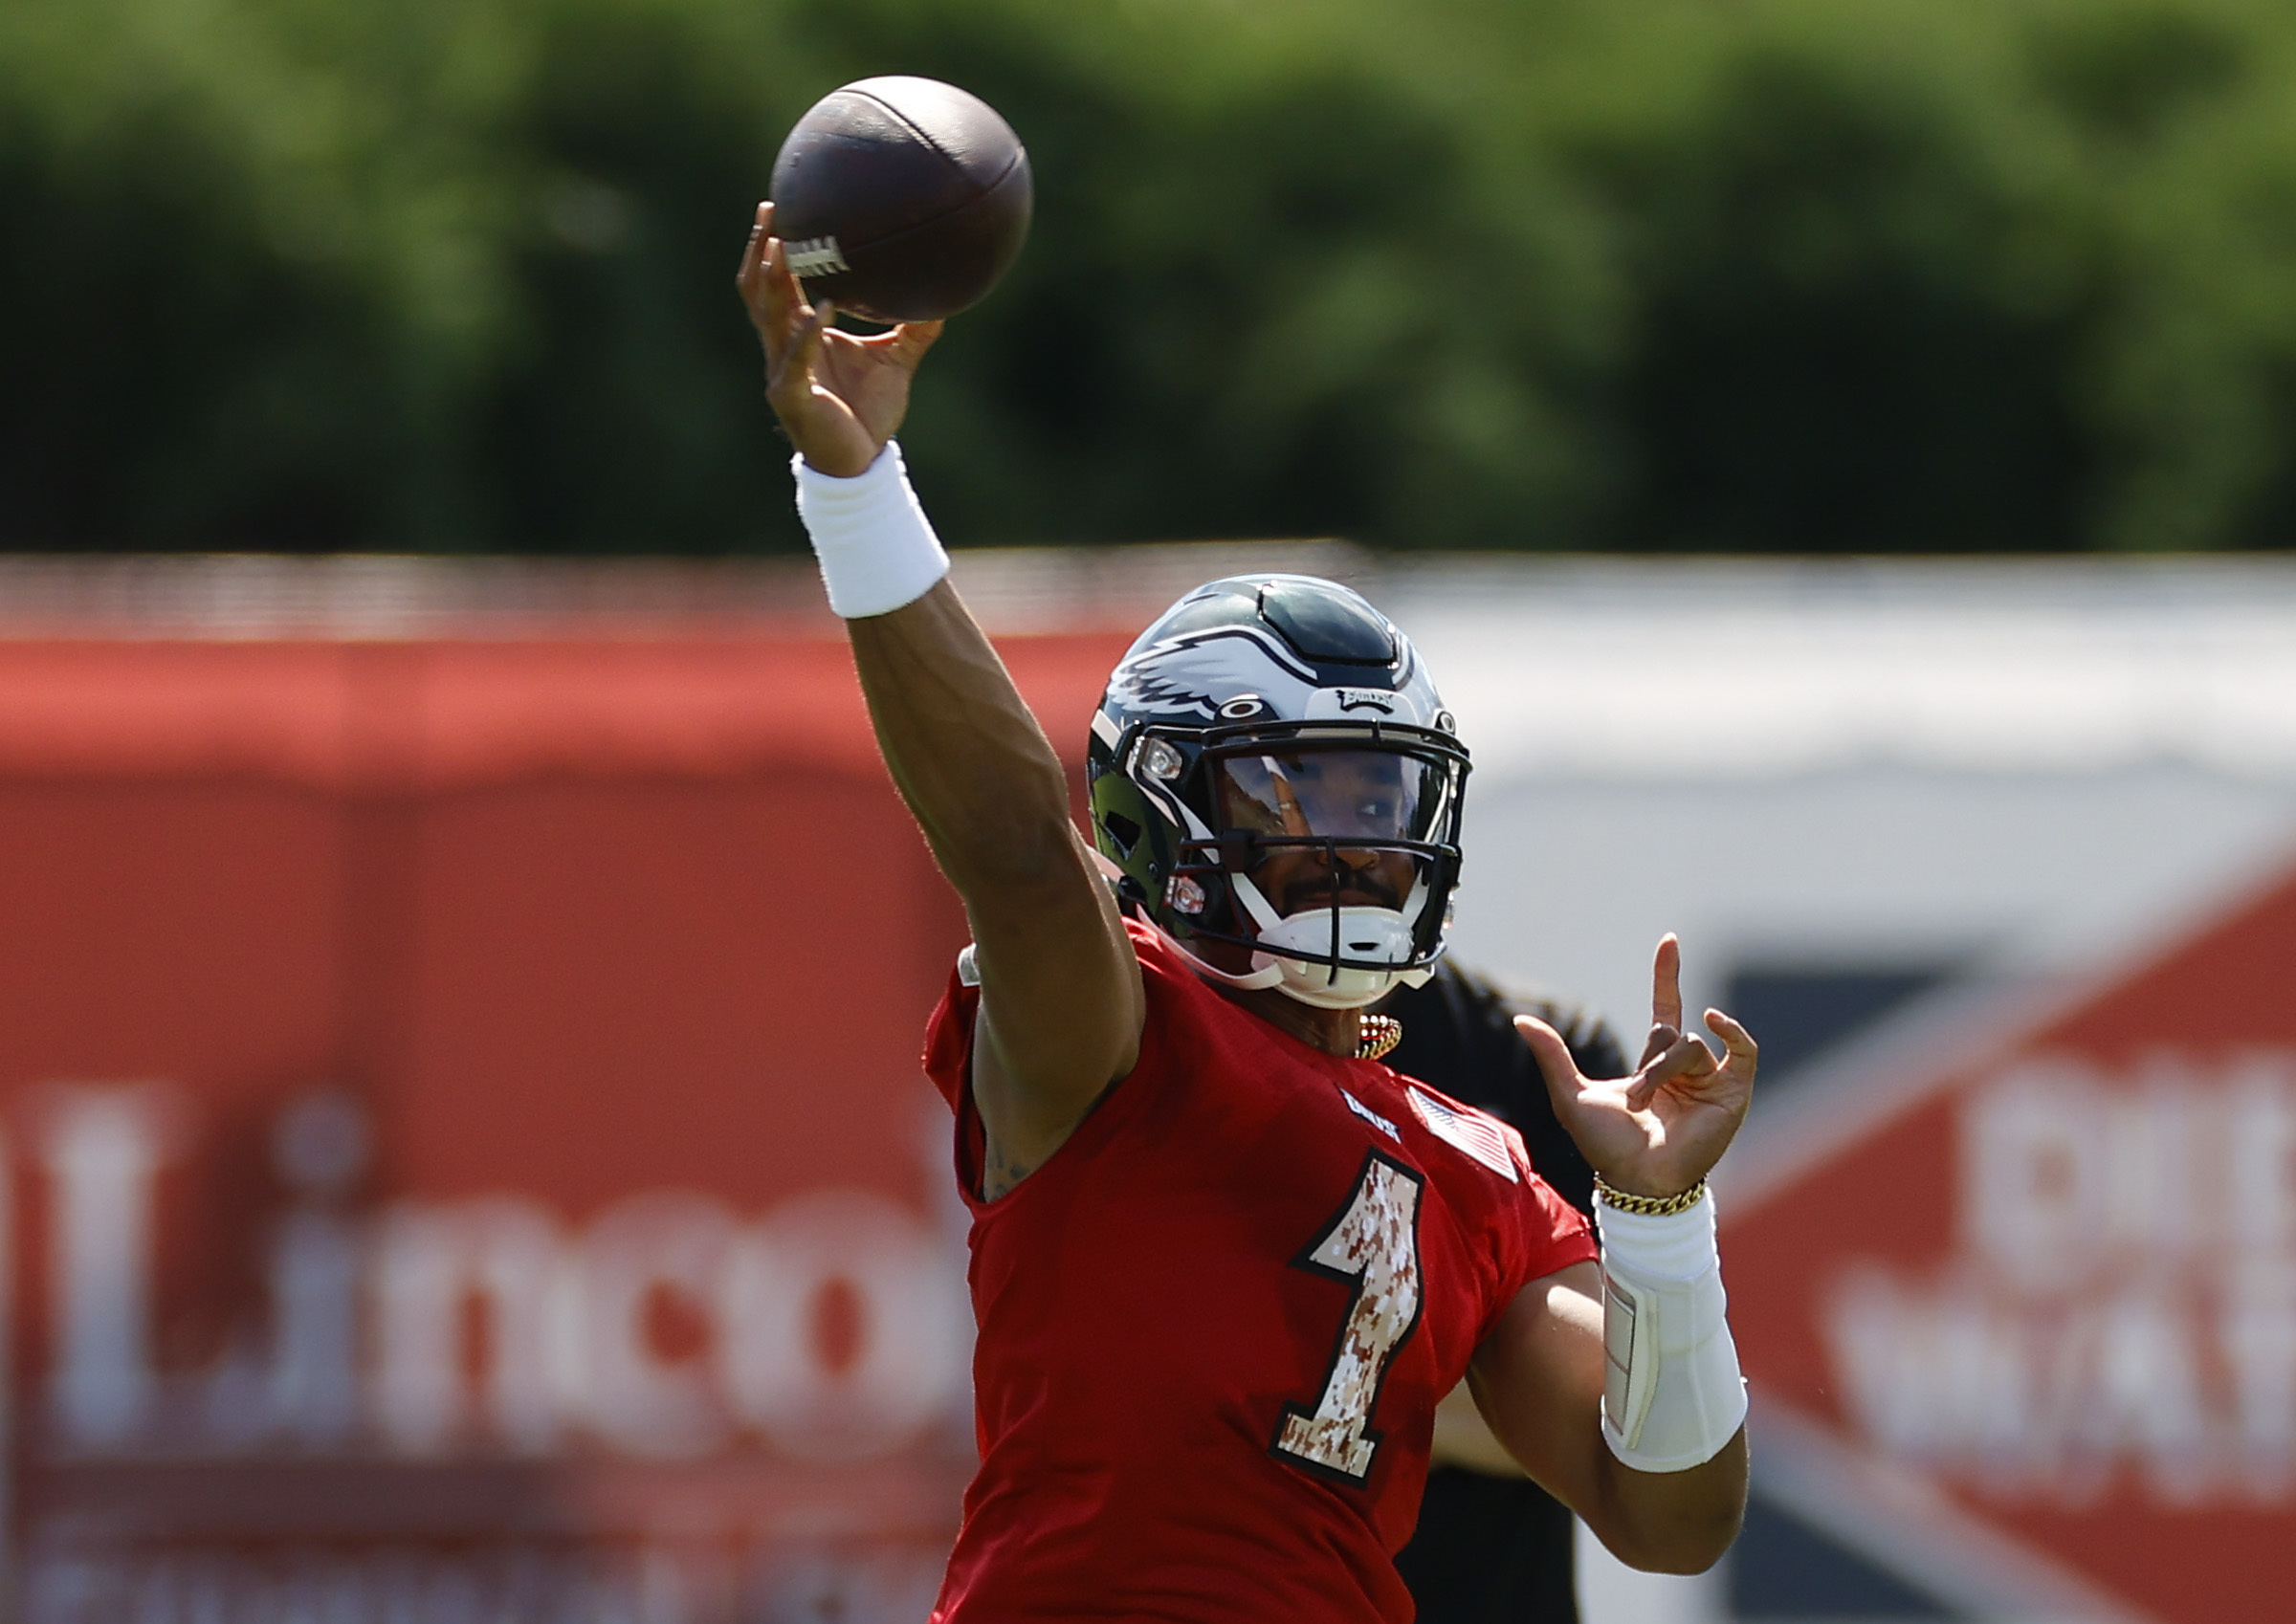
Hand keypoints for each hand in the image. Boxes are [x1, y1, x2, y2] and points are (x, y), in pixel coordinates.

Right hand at [734, 201, 942, 476]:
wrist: (863, 462)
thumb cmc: (871, 411)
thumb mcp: (898, 360)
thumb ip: (916, 328)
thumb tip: (946, 294)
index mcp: (800, 333)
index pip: (777, 282)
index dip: (773, 246)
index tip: (781, 206)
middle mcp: (782, 346)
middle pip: (758, 288)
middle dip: (760, 248)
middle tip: (771, 208)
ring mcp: (780, 369)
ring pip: (766, 315)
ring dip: (772, 279)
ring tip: (781, 246)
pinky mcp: (790, 394)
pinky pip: (795, 357)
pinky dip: (807, 332)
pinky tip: (823, 308)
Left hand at [1514, 934, 1755, 1199]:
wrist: (1638, 1180)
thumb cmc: (1606, 1147)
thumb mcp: (1571, 1095)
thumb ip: (1552, 1056)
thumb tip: (1519, 1019)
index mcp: (1654, 1064)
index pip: (1665, 1007)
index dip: (1667, 975)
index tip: (1669, 941)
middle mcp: (1685, 1068)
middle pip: (1671, 1034)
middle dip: (1650, 1064)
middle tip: (1634, 1102)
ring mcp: (1710, 1080)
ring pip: (1691, 1045)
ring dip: (1665, 1072)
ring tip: (1649, 1105)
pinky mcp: (1733, 1094)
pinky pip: (1743, 1051)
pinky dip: (1733, 1032)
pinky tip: (1715, 1021)